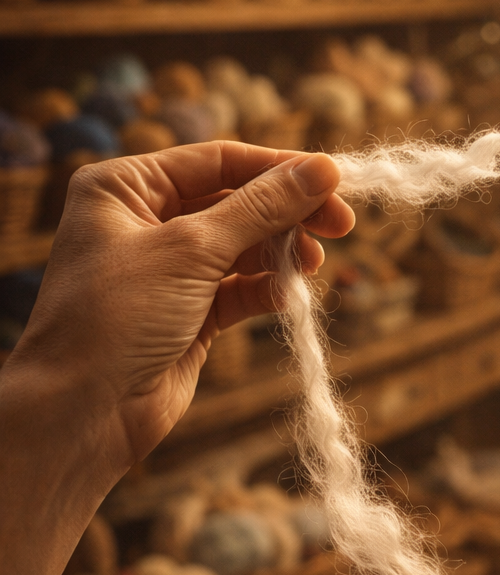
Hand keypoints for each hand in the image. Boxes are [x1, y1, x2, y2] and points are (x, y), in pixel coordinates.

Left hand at [0, 142, 353, 574]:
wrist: (83, 412)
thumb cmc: (116, 317)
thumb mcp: (192, 249)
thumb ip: (262, 208)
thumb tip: (323, 169)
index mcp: (126, 187)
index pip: (219, 161)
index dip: (279, 169)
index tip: (334, 180)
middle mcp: (146, 221)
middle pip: (238, 202)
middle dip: (289, 214)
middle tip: (341, 224)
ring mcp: (170, 270)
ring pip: (245, 246)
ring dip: (282, 254)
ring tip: (312, 266)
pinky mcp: (192, 313)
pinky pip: (242, 288)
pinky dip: (268, 289)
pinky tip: (289, 295)